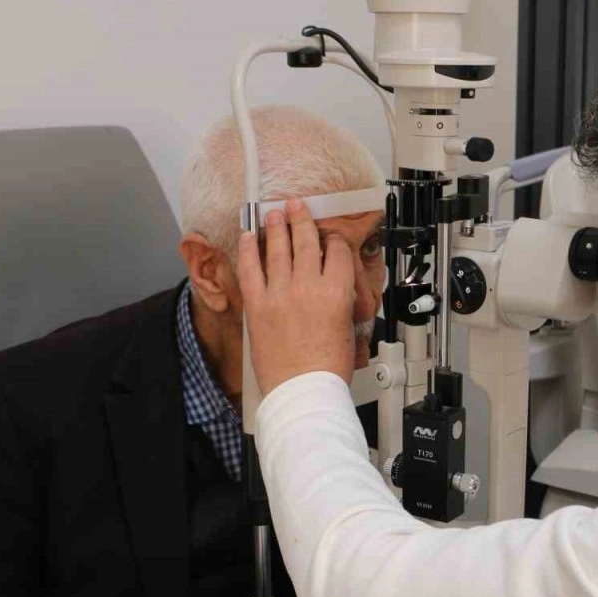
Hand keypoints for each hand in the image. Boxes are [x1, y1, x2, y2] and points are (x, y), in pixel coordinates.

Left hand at [237, 199, 356, 395]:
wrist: (304, 391)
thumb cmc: (328, 371)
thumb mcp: (348, 330)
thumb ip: (340, 304)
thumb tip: (334, 294)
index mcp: (336, 292)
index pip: (336, 252)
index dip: (333, 241)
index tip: (329, 239)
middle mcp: (308, 286)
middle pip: (306, 241)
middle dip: (301, 219)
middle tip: (296, 205)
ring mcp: (280, 293)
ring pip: (278, 249)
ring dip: (276, 226)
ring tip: (274, 212)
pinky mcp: (258, 305)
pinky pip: (250, 269)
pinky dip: (249, 250)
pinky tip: (249, 236)